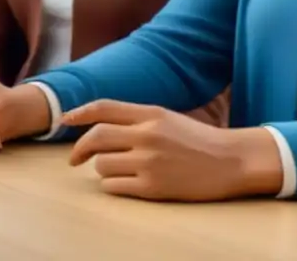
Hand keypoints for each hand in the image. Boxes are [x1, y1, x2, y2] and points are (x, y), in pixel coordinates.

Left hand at [63, 101, 284, 200]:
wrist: (230, 161)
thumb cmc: (199, 140)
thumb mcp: (168, 119)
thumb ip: (137, 119)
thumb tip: (99, 126)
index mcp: (152, 114)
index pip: (105, 108)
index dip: (79, 113)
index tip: (65, 120)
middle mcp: (148, 135)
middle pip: (96, 138)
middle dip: (79, 149)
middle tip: (75, 160)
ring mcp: (149, 162)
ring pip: (101, 166)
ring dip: (103, 170)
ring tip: (121, 171)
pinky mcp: (152, 188)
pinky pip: (114, 187)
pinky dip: (114, 186)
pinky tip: (128, 183)